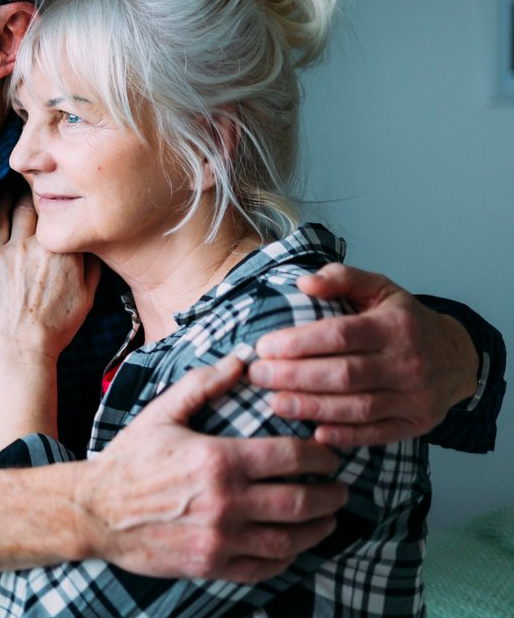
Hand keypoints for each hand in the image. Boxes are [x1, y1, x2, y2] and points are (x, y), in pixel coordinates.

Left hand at [0, 182, 99, 369]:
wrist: (20, 349)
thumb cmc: (55, 328)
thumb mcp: (88, 298)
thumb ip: (92, 265)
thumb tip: (92, 241)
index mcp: (70, 253)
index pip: (68, 213)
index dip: (64, 197)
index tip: (63, 187)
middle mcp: (43, 246)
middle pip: (42, 204)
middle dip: (42, 188)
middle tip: (40, 177)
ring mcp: (14, 248)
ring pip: (18, 207)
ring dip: (19, 192)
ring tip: (20, 181)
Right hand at [76, 354, 346, 583]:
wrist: (94, 511)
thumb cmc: (130, 459)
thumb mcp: (161, 413)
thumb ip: (202, 385)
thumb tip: (240, 360)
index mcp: (217, 459)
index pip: (291, 458)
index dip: (321, 456)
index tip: (329, 456)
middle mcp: (225, 502)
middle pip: (301, 502)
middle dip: (330, 495)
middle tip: (339, 489)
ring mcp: (220, 539)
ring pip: (290, 539)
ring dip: (318, 529)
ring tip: (327, 519)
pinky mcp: (211, 566)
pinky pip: (264, 566)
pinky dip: (287, 557)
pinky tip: (292, 545)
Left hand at [248, 263, 480, 447]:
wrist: (458, 357)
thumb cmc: (404, 320)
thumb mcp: (378, 288)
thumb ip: (341, 278)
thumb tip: (303, 283)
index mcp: (394, 326)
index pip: (340, 335)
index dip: (298, 343)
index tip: (263, 348)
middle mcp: (407, 362)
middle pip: (344, 374)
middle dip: (294, 377)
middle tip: (258, 377)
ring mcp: (415, 396)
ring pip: (358, 407)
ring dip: (312, 408)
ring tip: (275, 404)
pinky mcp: (417, 423)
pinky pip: (378, 433)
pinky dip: (346, 436)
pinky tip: (315, 434)